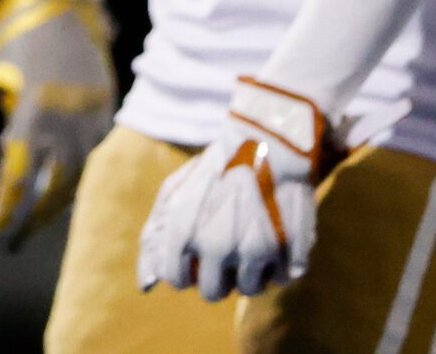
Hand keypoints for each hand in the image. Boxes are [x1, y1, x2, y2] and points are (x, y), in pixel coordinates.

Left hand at [0, 0, 117, 247]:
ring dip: (55, 205)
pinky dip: (75, 178)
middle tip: (10, 241)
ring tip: (31, 221)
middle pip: (51, 188)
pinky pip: (92, 157)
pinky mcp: (107, 110)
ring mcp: (92, 117)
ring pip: (78, 178)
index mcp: (32, 112)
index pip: (16, 177)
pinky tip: (58, 190)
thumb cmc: (8, 33)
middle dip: (30, 219)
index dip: (4, 210)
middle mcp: (67, 121)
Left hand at [138, 76, 327, 300]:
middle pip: (213, 293)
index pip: (177, 280)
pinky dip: (280, 265)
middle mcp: (217, 246)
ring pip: (249, 289)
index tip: (193, 260)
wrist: (266, 142)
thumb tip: (145, 285)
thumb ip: (155, 238)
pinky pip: (283, 279)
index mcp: (183, 232)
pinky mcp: (290, 253)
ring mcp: (254, 252)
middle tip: (224, 252)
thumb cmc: (215, 170)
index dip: (184, 271)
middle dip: (216, 277)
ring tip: (249, 242)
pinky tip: (275, 238)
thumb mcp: (174, 193)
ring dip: (249, 272)